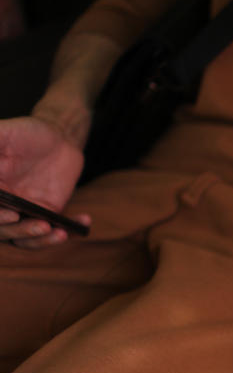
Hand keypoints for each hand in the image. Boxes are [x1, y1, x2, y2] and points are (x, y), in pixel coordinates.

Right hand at [0, 114, 87, 247]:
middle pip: (0, 230)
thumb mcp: (4, 133)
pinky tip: (84, 221)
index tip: (10, 213)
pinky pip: (53, 232)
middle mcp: (1, 206)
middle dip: (14, 230)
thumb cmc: (26, 134)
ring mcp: (23, 213)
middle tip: (33, 222)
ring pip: (23, 238)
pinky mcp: (46, 215)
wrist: (58, 138)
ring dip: (39, 239)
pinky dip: (67, 231)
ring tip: (57, 231)